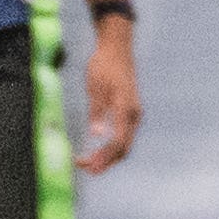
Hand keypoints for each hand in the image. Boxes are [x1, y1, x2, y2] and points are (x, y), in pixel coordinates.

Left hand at [79, 19, 139, 174]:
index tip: (87, 165)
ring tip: (90, 163)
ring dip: (108, 156)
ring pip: (124, 144)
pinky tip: (98, 149)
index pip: (117, 142)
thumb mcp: (96, 88)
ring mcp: (133, 114)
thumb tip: (96, 134)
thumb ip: (97, 111)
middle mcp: (133, 115)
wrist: (117, 49)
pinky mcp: (129, 112)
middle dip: (106, 162)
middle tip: (86, 169)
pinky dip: (111, 147)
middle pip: (123, 148)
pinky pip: (123, 136)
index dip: (103, 157)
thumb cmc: (104, 66)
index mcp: (126, 109)